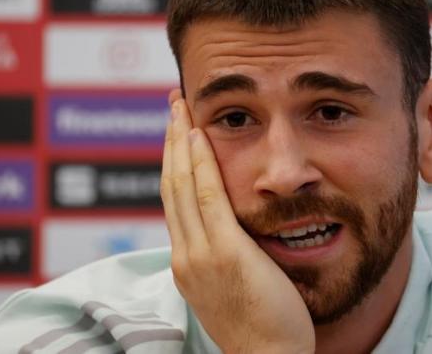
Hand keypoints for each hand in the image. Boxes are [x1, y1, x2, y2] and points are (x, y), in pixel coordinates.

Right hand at [160, 92, 314, 353]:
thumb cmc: (260, 327)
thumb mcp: (230, 286)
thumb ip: (226, 254)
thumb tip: (235, 230)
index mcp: (186, 262)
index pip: (174, 200)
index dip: (172, 161)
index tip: (176, 132)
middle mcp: (184, 254)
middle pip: (171, 184)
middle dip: (170, 140)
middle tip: (173, 104)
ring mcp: (200, 253)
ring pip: (182, 184)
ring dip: (180, 141)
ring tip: (181, 108)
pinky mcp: (224, 252)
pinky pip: (208, 197)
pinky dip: (200, 163)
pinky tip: (199, 136)